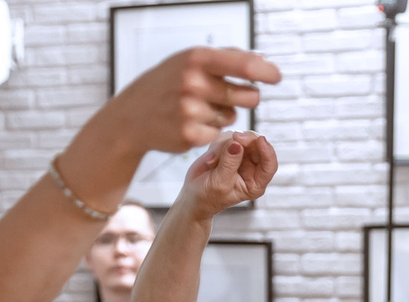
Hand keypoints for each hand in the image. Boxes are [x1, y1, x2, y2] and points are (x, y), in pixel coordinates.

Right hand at [105, 47, 281, 158]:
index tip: (276, 78)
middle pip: (248, 97)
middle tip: (232, 97)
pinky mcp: (189, 135)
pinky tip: (191, 123)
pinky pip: (219, 134)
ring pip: (233, 117)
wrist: (132, 116)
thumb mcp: (189, 60)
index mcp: (197, 58)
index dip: (266, 73)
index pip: (245, 65)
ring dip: (223, 115)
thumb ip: (226, 58)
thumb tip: (262, 62)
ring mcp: (190, 110)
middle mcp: (194, 82)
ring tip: (199, 109)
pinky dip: (210, 130)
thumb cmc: (167, 84)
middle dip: (246, 98)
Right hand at [181, 132, 277, 217]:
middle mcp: (252, 168)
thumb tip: (237, 144)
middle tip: (233, 138)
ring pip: (241, 138)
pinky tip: (210, 159)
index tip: (260, 140)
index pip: (270, 165)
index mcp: (255, 183)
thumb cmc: (208, 197)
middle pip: (257, 145)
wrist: (193, 196)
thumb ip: (229, 163)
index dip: (267, 151)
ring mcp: (241, 157)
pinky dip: (218, 144)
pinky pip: (228, 137)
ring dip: (225, 145)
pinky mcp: (230, 148)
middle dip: (244, 140)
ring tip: (211, 162)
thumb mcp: (220, 183)